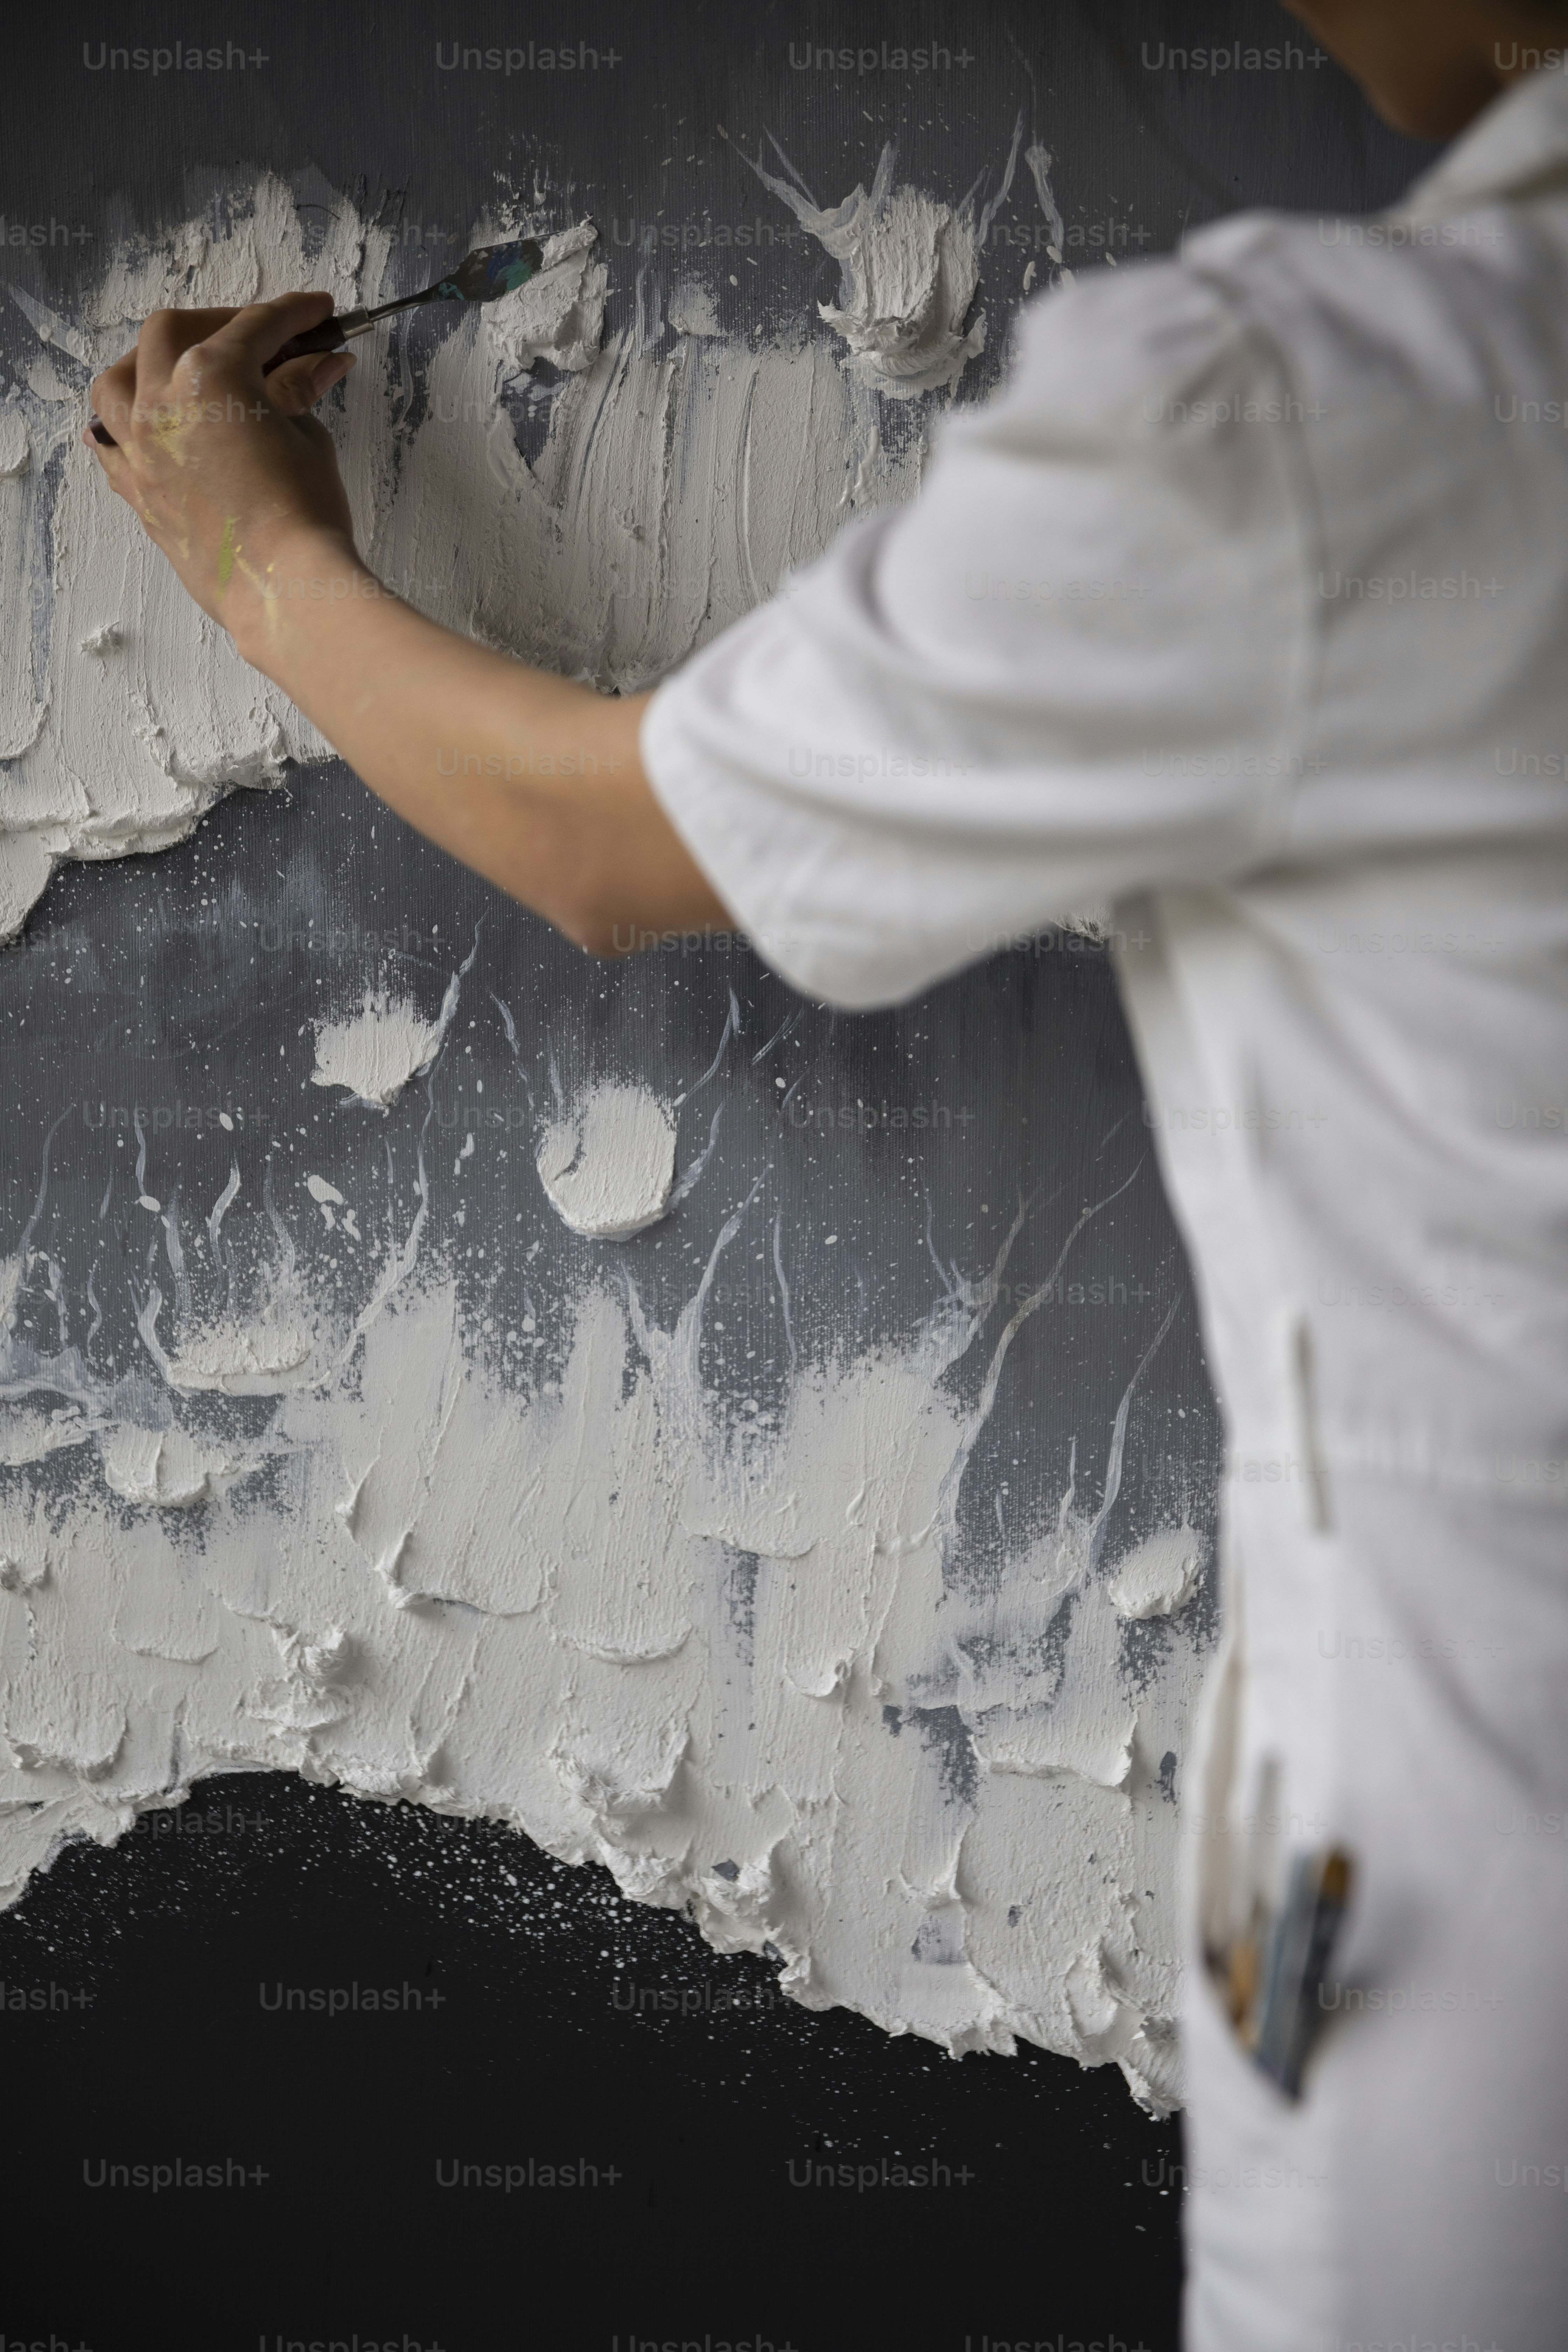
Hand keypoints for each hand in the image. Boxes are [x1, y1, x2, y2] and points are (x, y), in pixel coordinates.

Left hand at [86, 292, 360, 649]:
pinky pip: (110, 447)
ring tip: (178, 372)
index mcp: (211, 375)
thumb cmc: (304, 516)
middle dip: (216, 322)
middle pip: (172, 332)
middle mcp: (162, 403)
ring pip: (117, 381)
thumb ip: (301, 393)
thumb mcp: (311, 440)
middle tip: (257, 337)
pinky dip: (123, 430)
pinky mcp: (139, 493)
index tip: (317, 313)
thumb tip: (317, 364)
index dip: (295, 315)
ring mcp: (141, 449)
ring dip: (144, 365)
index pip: (257, 326)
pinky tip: (144, 428)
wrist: (284, 589)